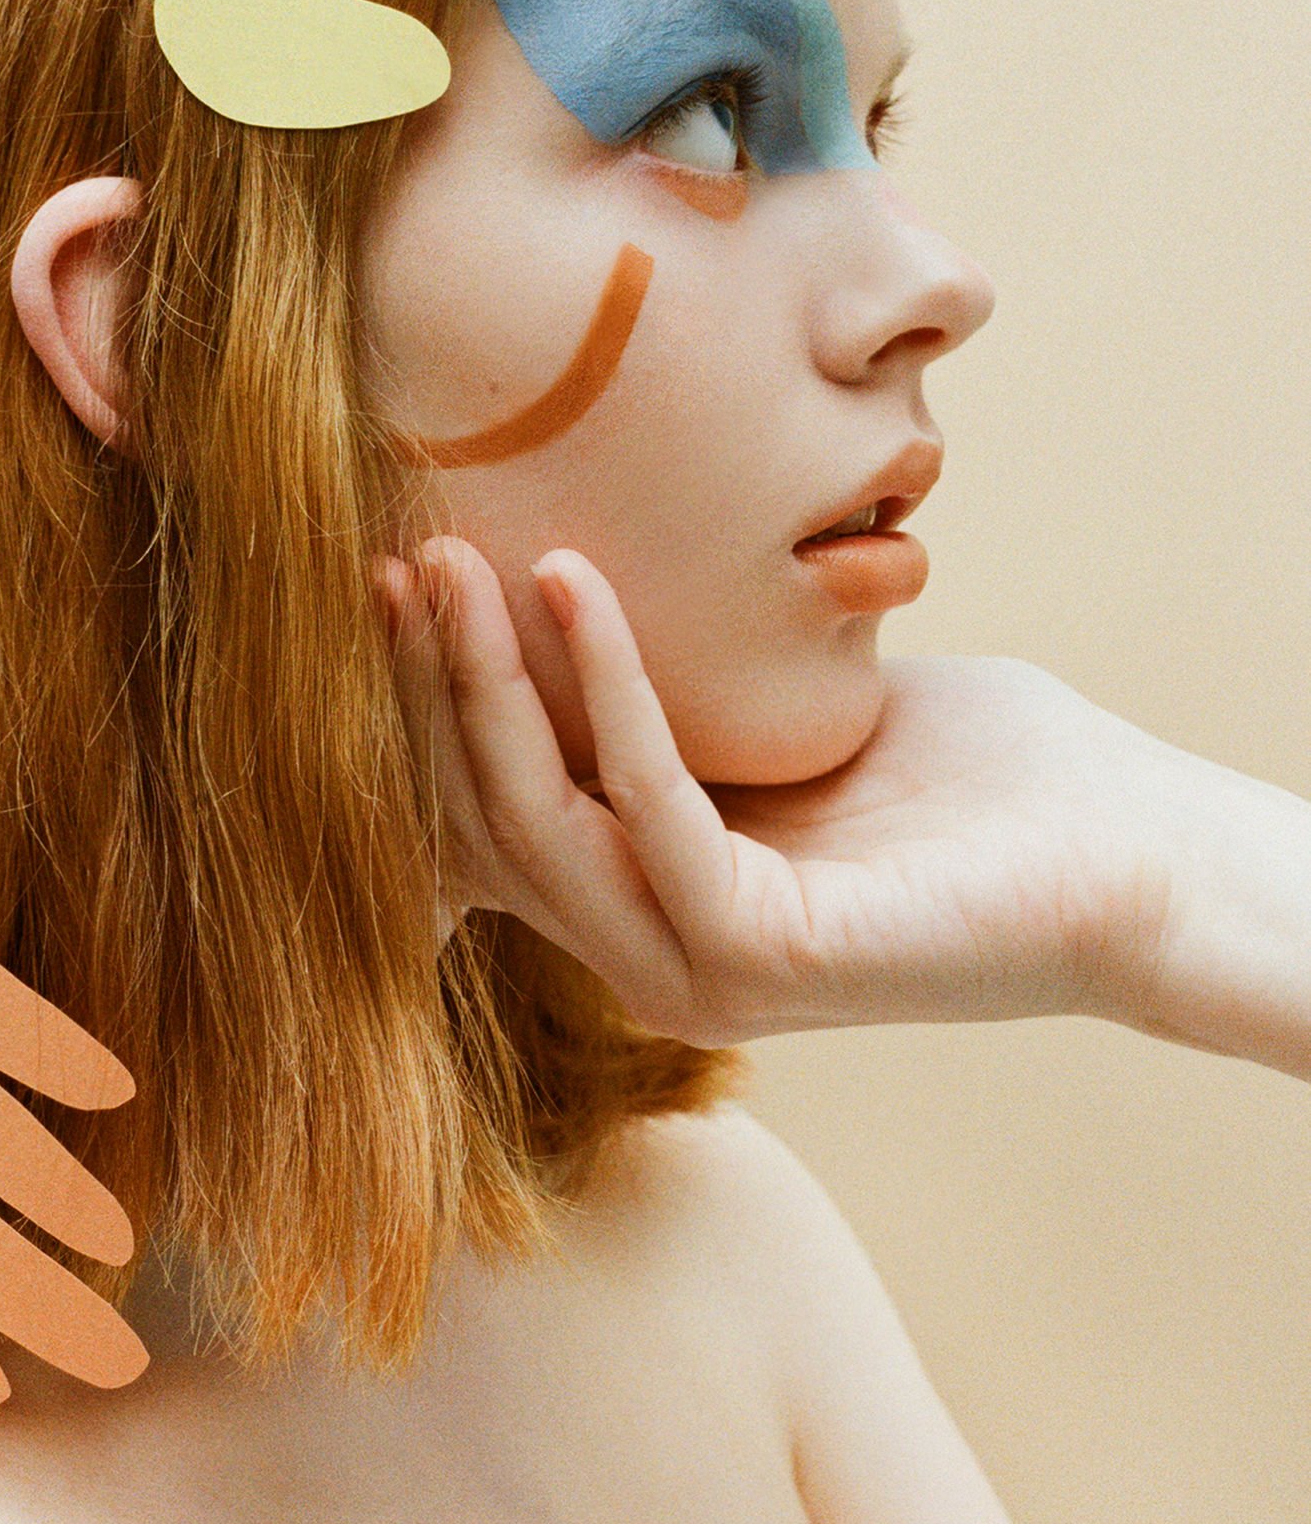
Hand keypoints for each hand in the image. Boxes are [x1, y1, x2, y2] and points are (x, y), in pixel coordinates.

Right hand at [385, 540, 1202, 1048]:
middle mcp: (647, 953)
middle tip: (403, 553)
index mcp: (647, 902)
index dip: (431, 695)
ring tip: (458, 558)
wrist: (1125, 851)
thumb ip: (677, 683)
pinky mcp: (753, 959)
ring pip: (536, 816)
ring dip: (485, 677)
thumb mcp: (783, 708)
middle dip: (432, 677)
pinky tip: (575, 584)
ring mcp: (692, 970)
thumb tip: (570, 567)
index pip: (494, 805)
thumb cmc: (974, 775)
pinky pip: (643, 806)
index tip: (398, 571)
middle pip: (488, 812)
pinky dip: (602, 687)